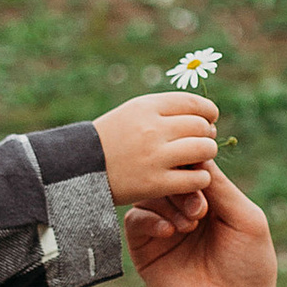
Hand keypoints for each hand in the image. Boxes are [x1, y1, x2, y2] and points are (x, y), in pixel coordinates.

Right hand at [95, 91, 218, 205]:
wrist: (78, 168)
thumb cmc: (109, 139)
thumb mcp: (131, 113)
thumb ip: (163, 110)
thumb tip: (201, 113)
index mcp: (146, 107)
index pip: (193, 103)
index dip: (208, 111)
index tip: (209, 119)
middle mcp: (152, 128)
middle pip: (201, 126)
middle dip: (207, 134)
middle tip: (203, 142)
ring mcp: (154, 156)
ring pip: (204, 150)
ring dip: (207, 154)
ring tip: (199, 160)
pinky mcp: (155, 183)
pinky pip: (196, 179)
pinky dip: (200, 179)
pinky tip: (192, 179)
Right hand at [125, 167, 279, 286]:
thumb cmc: (250, 266)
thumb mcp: (246, 219)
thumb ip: (222, 187)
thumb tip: (199, 154)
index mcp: (211, 199)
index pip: (193, 167)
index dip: (194, 164)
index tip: (201, 174)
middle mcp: (184, 210)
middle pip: (168, 177)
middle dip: (181, 187)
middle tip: (200, 210)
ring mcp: (164, 229)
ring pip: (150, 194)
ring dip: (168, 203)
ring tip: (190, 224)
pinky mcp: (146, 250)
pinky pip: (135, 220)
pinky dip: (149, 219)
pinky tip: (170, 232)